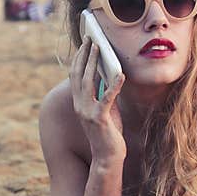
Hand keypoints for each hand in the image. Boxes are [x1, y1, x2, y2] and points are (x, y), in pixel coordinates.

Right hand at [69, 36, 125, 163]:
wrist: (107, 157)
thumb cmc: (109, 133)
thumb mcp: (104, 108)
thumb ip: (103, 92)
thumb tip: (109, 73)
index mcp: (78, 103)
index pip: (75, 75)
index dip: (79, 57)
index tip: (85, 42)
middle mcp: (79, 106)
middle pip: (78, 74)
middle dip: (84, 54)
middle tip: (90, 38)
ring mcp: (87, 112)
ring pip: (88, 82)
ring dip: (93, 62)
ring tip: (99, 47)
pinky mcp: (100, 119)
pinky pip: (107, 98)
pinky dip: (114, 84)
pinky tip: (121, 73)